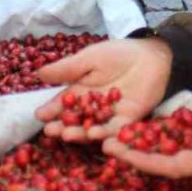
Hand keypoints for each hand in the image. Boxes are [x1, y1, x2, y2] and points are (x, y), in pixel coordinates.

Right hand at [35, 38, 172, 142]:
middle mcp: (93, 106)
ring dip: (81, 133)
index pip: (63, 103)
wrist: (153, 55)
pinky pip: (116, 130)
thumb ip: (68, 68)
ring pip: (93, 127)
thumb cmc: (119, 53)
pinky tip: (96, 136)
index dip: (51, 109)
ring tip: (69, 135)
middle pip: (75, 119)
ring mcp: (110, 115)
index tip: (40, 115)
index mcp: (81, 90)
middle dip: (62, 126)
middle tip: (51, 131)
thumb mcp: (90, 58)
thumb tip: (39, 73)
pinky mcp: (129, 119)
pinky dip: (107, 134)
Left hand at [102, 85, 191, 178]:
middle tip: (106, 143)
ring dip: (133, 140)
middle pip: (156, 157)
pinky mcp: (187, 126)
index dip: (147, 162)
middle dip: (131, 152)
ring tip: (108, 134)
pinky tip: (125, 122)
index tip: (126, 155)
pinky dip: (145, 128)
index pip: (170, 165)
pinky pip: (162, 130)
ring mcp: (188, 140)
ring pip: (155, 144)